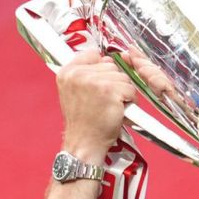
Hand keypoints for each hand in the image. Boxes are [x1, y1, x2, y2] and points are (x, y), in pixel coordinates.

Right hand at [57, 49, 138, 163]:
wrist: (84, 143)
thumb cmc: (83, 121)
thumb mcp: (73, 92)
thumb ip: (85, 73)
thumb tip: (107, 60)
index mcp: (67, 72)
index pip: (93, 55)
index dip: (101, 70)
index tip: (98, 86)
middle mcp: (78, 74)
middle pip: (111, 66)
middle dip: (113, 83)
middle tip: (104, 101)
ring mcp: (95, 81)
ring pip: (122, 77)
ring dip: (122, 92)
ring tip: (111, 107)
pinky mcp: (110, 91)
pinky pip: (130, 89)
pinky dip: (130, 101)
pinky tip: (118, 111)